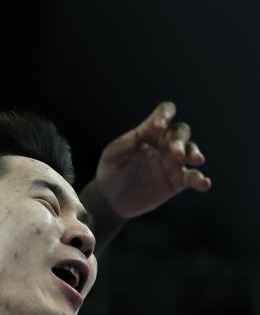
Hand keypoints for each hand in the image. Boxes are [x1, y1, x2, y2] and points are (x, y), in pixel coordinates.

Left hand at [89, 102, 210, 219]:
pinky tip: (204, 183)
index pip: (163, 113)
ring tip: (196, 159)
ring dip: (194, 153)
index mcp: (148, 133)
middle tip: (174, 152)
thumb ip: (126, 147)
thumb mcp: (111, 156)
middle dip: (179, 140)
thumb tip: (148, 147)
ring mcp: (172, 163)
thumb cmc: (110, 171)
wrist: (111, 200)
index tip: (158, 127)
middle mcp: (164, 144)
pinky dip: (200, 179)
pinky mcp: (177, 182)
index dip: (164, 115)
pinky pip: (193, 178)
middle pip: (180, 132)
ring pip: (191, 151)